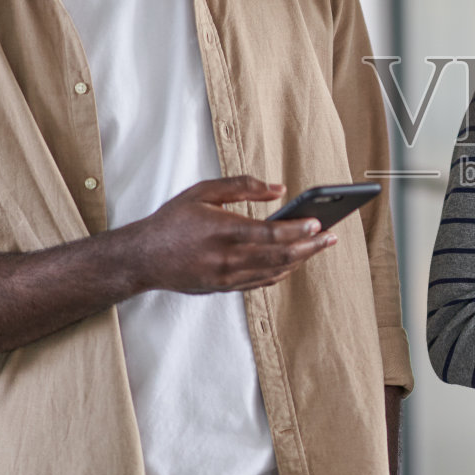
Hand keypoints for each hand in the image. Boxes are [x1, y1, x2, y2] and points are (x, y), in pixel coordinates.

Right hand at [128, 176, 337, 293]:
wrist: (143, 258)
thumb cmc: (173, 221)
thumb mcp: (202, 192)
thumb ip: (242, 186)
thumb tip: (279, 189)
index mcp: (220, 231)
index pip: (268, 234)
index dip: (297, 230)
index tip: (318, 222)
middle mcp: (225, 258)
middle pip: (279, 257)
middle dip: (310, 247)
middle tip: (331, 236)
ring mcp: (225, 277)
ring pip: (274, 272)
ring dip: (301, 260)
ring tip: (320, 245)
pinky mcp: (224, 288)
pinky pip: (262, 282)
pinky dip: (283, 272)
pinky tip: (295, 260)